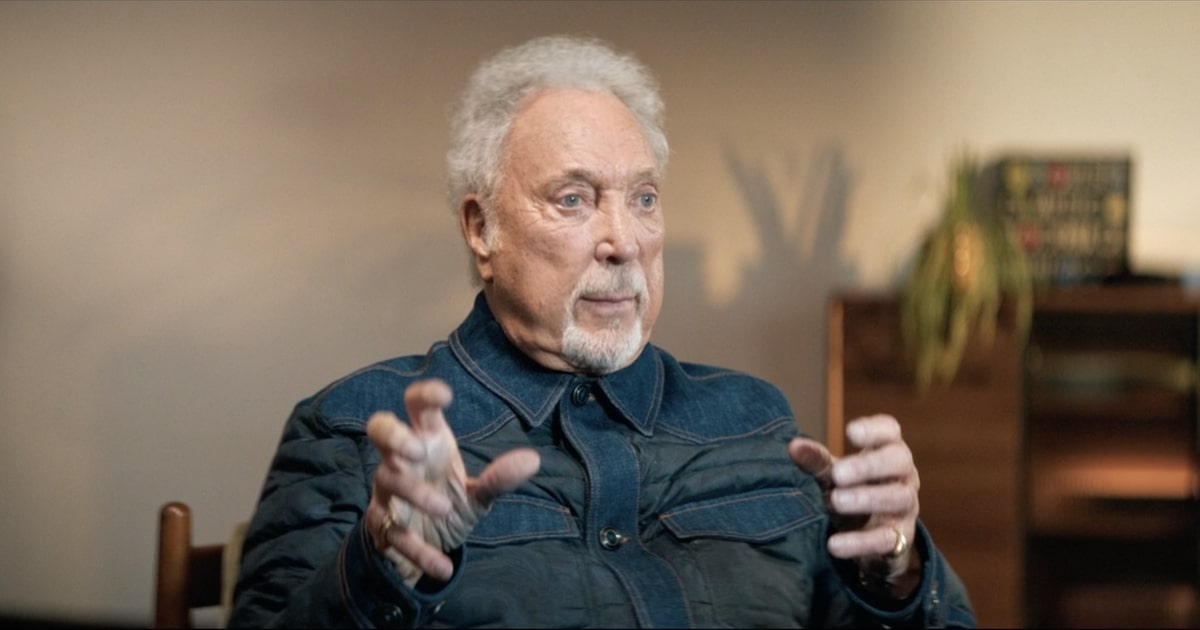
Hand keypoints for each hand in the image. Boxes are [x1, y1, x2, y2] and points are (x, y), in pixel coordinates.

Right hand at [365, 379, 539, 584]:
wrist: (421, 552)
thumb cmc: (445, 505)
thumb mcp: (477, 495)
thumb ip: (500, 478)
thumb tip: (533, 459)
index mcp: (428, 443)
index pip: (417, 407)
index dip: (425, 395)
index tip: (445, 395)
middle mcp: (403, 461)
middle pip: (380, 428)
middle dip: (393, 434)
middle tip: (416, 451)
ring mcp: (388, 491)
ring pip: (387, 479)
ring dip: (414, 493)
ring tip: (445, 509)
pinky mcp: (382, 525)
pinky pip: (394, 533)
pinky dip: (419, 550)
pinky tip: (443, 566)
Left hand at [788, 414, 920, 595]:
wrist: (867, 538)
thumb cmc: (850, 491)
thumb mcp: (833, 475)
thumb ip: (815, 460)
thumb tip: (794, 446)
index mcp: (887, 451)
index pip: (890, 430)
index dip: (874, 429)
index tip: (850, 432)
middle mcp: (903, 475)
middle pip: (899, 460)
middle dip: (868, 465)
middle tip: (838, 474)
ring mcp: (905, 507)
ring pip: (899, 497)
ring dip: (867, 498)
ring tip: (836, 501)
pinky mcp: (900, 539)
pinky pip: (886, 540)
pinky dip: (860, 542)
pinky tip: (835, 544)